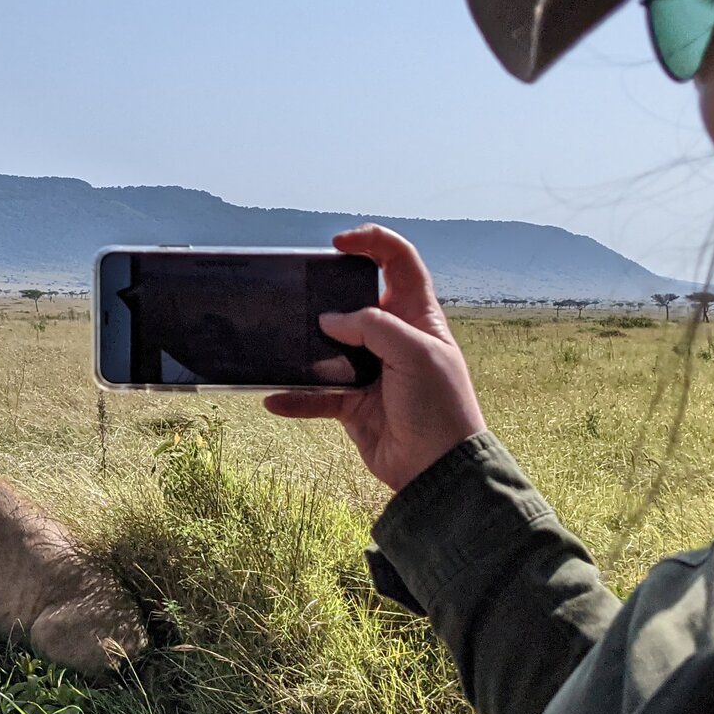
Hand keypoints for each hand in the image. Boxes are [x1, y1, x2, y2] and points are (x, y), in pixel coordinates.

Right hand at [264, 225, 484, 491]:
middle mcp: (393, 338)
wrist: (438, 469)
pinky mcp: (352, 404)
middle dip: (327, 293)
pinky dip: (295, 398)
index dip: (373, 243)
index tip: (339, 244)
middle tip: (301, 291)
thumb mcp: (414, 352)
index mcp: (418, 316)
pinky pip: (315, 395)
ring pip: (328, 348)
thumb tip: (328, 321)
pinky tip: (274, 398)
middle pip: (355, 300)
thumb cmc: (440, 405)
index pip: (399, 262)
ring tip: (280, 339)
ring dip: (304, 347)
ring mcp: (370, 370)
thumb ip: (372, 326)